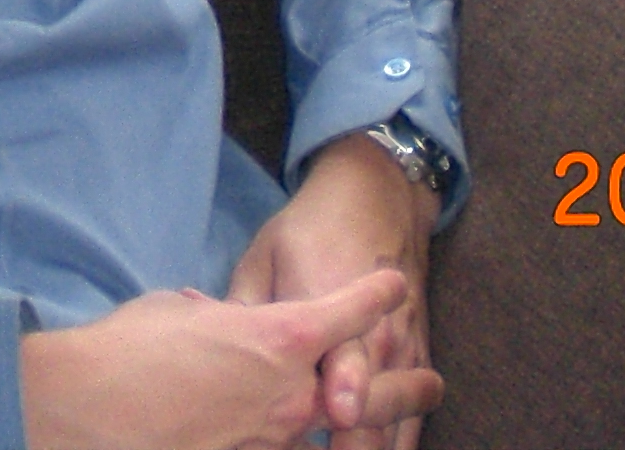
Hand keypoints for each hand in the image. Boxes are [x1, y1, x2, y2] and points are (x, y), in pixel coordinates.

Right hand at [19, 269, 416, 449]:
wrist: (90, 413)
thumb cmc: (129, 350)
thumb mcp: (179, 312)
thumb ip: (216, 319)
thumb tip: (217, 323)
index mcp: (278, 337)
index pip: (346, 310)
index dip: (374, 294)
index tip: (392, 283)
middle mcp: (290, 393)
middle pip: (368, 391)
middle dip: (406, 384)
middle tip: (432, 381)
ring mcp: (273, 441)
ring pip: (335, 437)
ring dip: (366, 433)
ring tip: (389, 431)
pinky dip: (304, 445)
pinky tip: (311, 443)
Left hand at [224, 134, 440, 449]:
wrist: (375, 200)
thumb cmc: (308, 230)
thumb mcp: (265, 258)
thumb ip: (243, 310)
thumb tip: (207, 344)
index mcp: (331, 306)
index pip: (347, 358)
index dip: (345, 390)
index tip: (337, 413)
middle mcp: (376, 333)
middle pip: (377, 407)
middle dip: (354, 440)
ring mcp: (402, 350)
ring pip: (399, 421)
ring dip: (373, 444)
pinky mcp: (418, 358)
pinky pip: (415, 419)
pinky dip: (395, 440)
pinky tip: (368, 448)